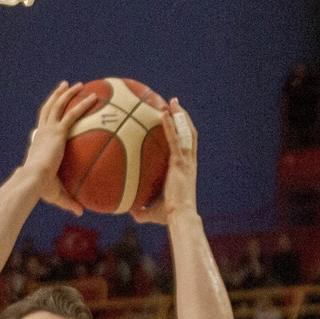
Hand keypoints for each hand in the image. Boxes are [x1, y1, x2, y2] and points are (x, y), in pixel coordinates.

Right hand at [23, 80, 96, 214]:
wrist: (33, 181)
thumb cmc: (41, 190)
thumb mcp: (57, 194)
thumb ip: (70, 201)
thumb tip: (81, 212)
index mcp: (38, 144)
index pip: (42, 128)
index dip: (47, 120)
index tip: (53, 115)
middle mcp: (41, 133)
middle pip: (47, 109)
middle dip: (55, 97)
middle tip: (63, 87)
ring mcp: (48, 130)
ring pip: (56, 105)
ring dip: (66, 93)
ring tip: (75, 84)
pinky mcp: (57, 131)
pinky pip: (72, 113)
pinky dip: (82, 103)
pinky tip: (94, 97)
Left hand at [131, 99, 197, 224]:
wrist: (180, 217)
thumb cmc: (170, 217)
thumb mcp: (153, 211)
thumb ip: (142, 210)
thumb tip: (130, 212)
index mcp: (185, 170)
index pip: (186, 147)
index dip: (183, 134)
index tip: (175, 124)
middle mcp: (189, 162)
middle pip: (189, 134)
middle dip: (183, 118)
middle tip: (174, 105)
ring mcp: (186, 161)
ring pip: (186, 132)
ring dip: (180, 115)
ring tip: (172, 102)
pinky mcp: (180, 162)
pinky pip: (174, 139)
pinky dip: (169, 125)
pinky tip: (162, 114)